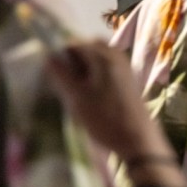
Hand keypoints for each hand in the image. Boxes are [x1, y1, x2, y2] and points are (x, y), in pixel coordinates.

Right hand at [45, 41, 183, 186]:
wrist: (139, 141)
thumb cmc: (105, 119)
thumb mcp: (77, 96)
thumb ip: (61, 73)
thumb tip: (48, 55)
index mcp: (104, 56)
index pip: (74, 44)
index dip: (62, 57)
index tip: (58, 76)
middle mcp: (117, 57)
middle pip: (89, 48)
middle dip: (75, 61)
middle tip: (69, 83)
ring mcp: (126, 69)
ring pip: (99, 60)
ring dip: (86, 69)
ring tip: (80, 92)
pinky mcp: (130, 82)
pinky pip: (108, 70)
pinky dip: (97, 77)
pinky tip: (94, 97)